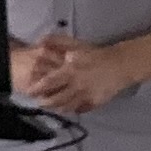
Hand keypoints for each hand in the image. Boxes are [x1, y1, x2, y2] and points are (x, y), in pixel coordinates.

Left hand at [19, 33, 133, 115]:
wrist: (119, 65)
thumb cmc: (95, 54)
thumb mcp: (76, 45)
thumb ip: (58, 42)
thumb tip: (41, 41)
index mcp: (70, 71)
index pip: (49, 83)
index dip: (38, 89)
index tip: (30, 91)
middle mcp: (77, 86)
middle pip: (56, 99)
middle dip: (45, 102)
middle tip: (40, 102)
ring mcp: (86, 96)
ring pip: (66, 107)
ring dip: (57, 108)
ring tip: (52, 106)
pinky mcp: (94, 103)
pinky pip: (79, 110)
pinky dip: (72, 109)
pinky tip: (68, 107)